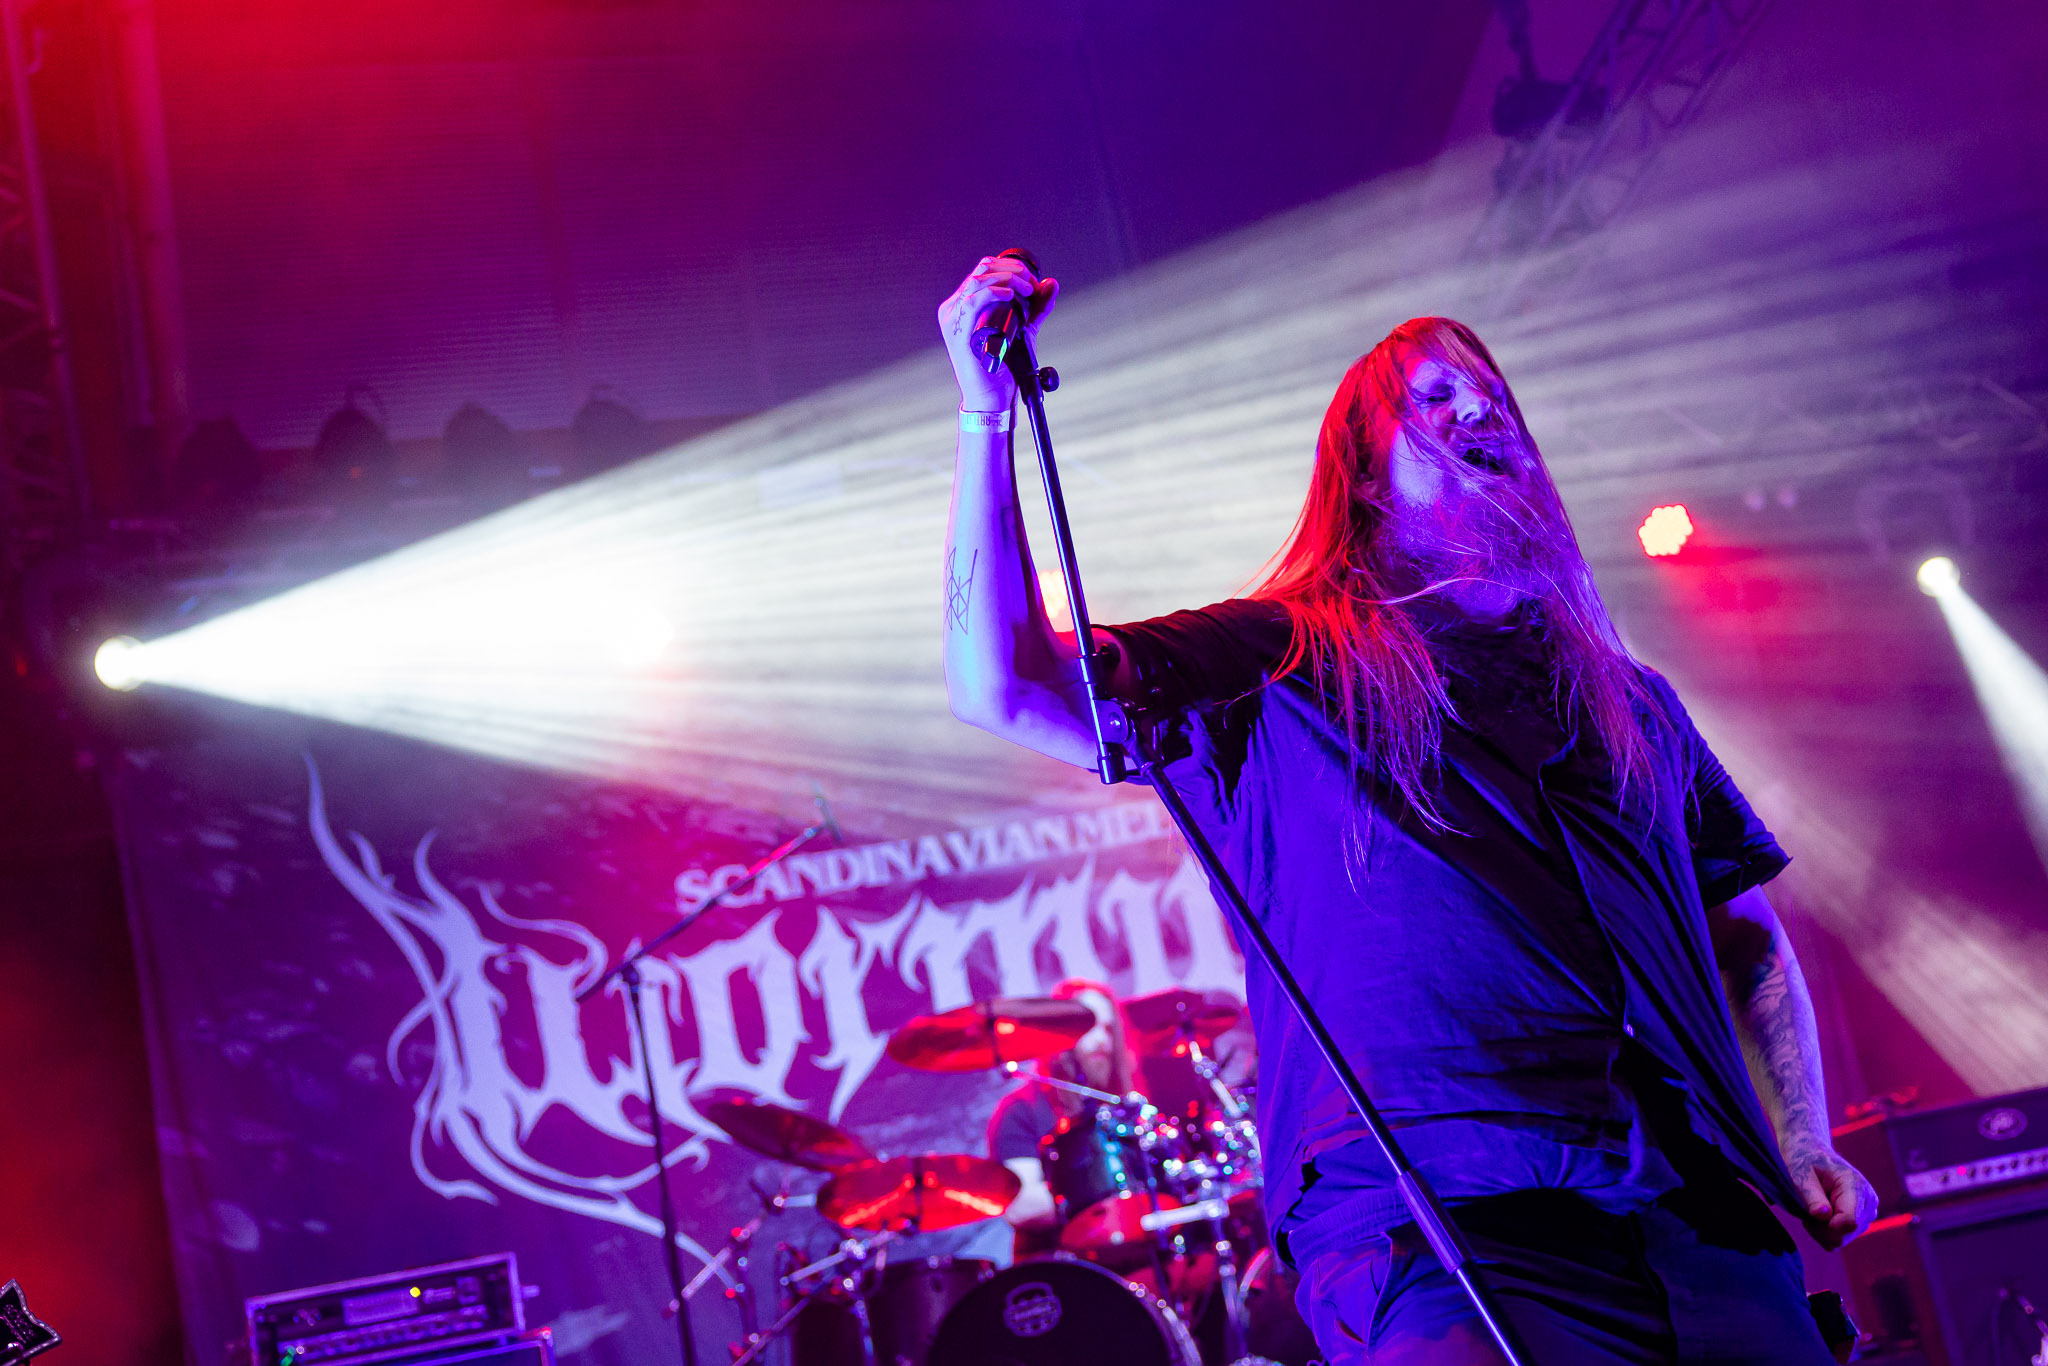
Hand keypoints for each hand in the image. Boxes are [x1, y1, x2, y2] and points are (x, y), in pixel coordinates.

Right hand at [936, 255, 1058, 414]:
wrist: (991, 398)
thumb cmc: (1002, 368)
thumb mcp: (1023, 330)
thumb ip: (1037, 308)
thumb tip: (1051, 283)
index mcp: (964, 305)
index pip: (984, 271)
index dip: (1011, 268)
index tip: (1034, 281)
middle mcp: (955, 308)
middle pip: (982, 270)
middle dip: (1013, 271)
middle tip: (1033, 284)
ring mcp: (954, 319)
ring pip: (978, 280)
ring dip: (1008, 278)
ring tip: (1027, 289)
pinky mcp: (959, 332)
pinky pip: (973, 301)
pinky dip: (994, 292)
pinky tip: (1011, 295)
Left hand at [1785, 1141, 1877, 1249]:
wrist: (1812, 1154)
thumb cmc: (1805, 1161)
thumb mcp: (1801, 1174)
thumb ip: (1812, 1196)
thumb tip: (1822, 1216)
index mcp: (1855, 1186)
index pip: (1850, 1222)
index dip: (1826, 1228)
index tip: (1808, 1218)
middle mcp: (1868, 1201)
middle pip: (1845, 1234)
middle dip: (1820, 1229)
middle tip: (1805, 1211)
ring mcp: (1867, 1212)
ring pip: (1843, 1239)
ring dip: (1822, 1230)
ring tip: (1812, 1209)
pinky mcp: (1861, 1221)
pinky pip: (1841, 1239)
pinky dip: (1825, 1233)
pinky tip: (1819, 1216)